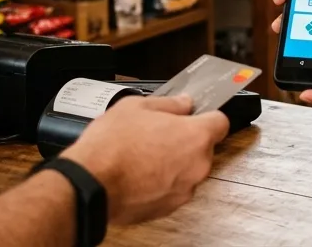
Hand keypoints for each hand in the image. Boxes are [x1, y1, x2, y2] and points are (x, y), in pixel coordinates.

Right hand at [60, 95, 228, 225]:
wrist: (90, 184)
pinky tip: (140, 173)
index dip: (207, 116)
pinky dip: (162, 182)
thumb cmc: (112, 146)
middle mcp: (197, 165)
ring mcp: (184, 189)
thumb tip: (183, 103)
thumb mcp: (137, 106)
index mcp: (196, 136)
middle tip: (160, 133)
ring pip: (188, 170)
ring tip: (145, 155)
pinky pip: (173, 189)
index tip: (195, 115)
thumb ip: (169, 103)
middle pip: (204, 148)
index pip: (221, 122)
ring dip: (174, 163)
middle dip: (186, 140)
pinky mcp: (168, 207)